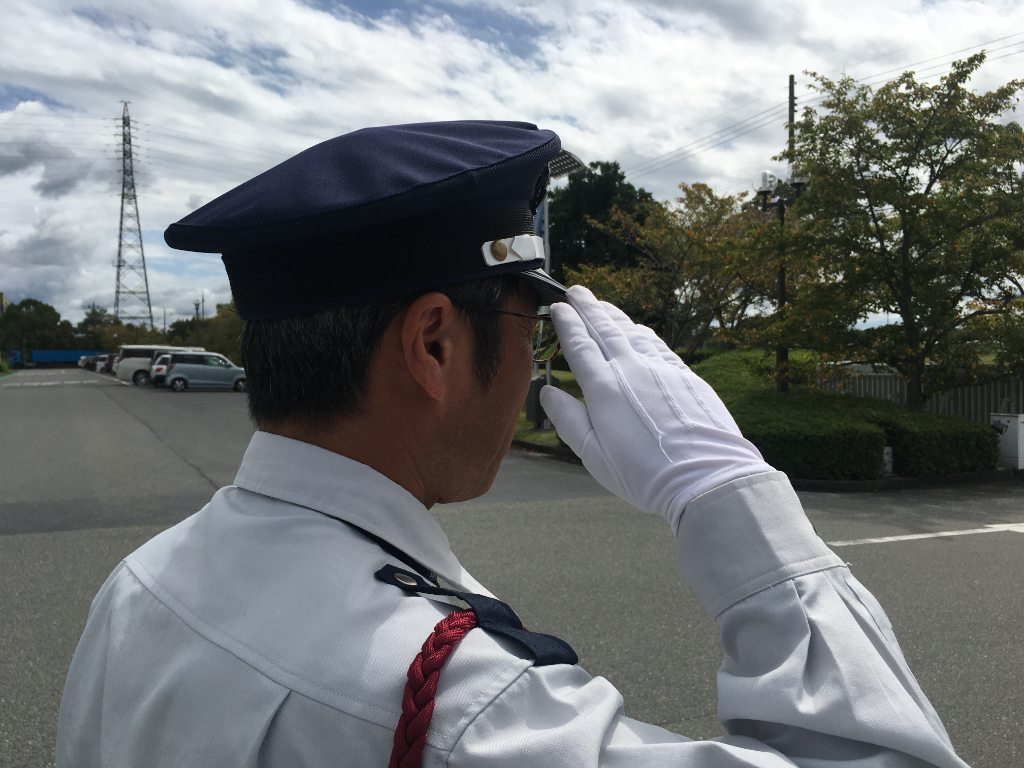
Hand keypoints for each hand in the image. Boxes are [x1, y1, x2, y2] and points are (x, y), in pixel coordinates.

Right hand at [539, 286, 773, 532]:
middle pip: (605, 329)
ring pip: (632, 332)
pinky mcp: (685, 376)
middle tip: (576, 291)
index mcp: (604, 389)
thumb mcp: (594, 456)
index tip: (558, 307)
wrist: (704, 477)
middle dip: (588, 307)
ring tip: (602, 305)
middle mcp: (632, 370)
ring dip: (614, 316)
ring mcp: (661, 370)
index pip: (580, 346)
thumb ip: (568, 420)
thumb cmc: (645, 475)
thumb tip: (548, 392)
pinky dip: (643, 332)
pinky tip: (638, 329)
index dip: (567, 324)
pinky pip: (658, 345)